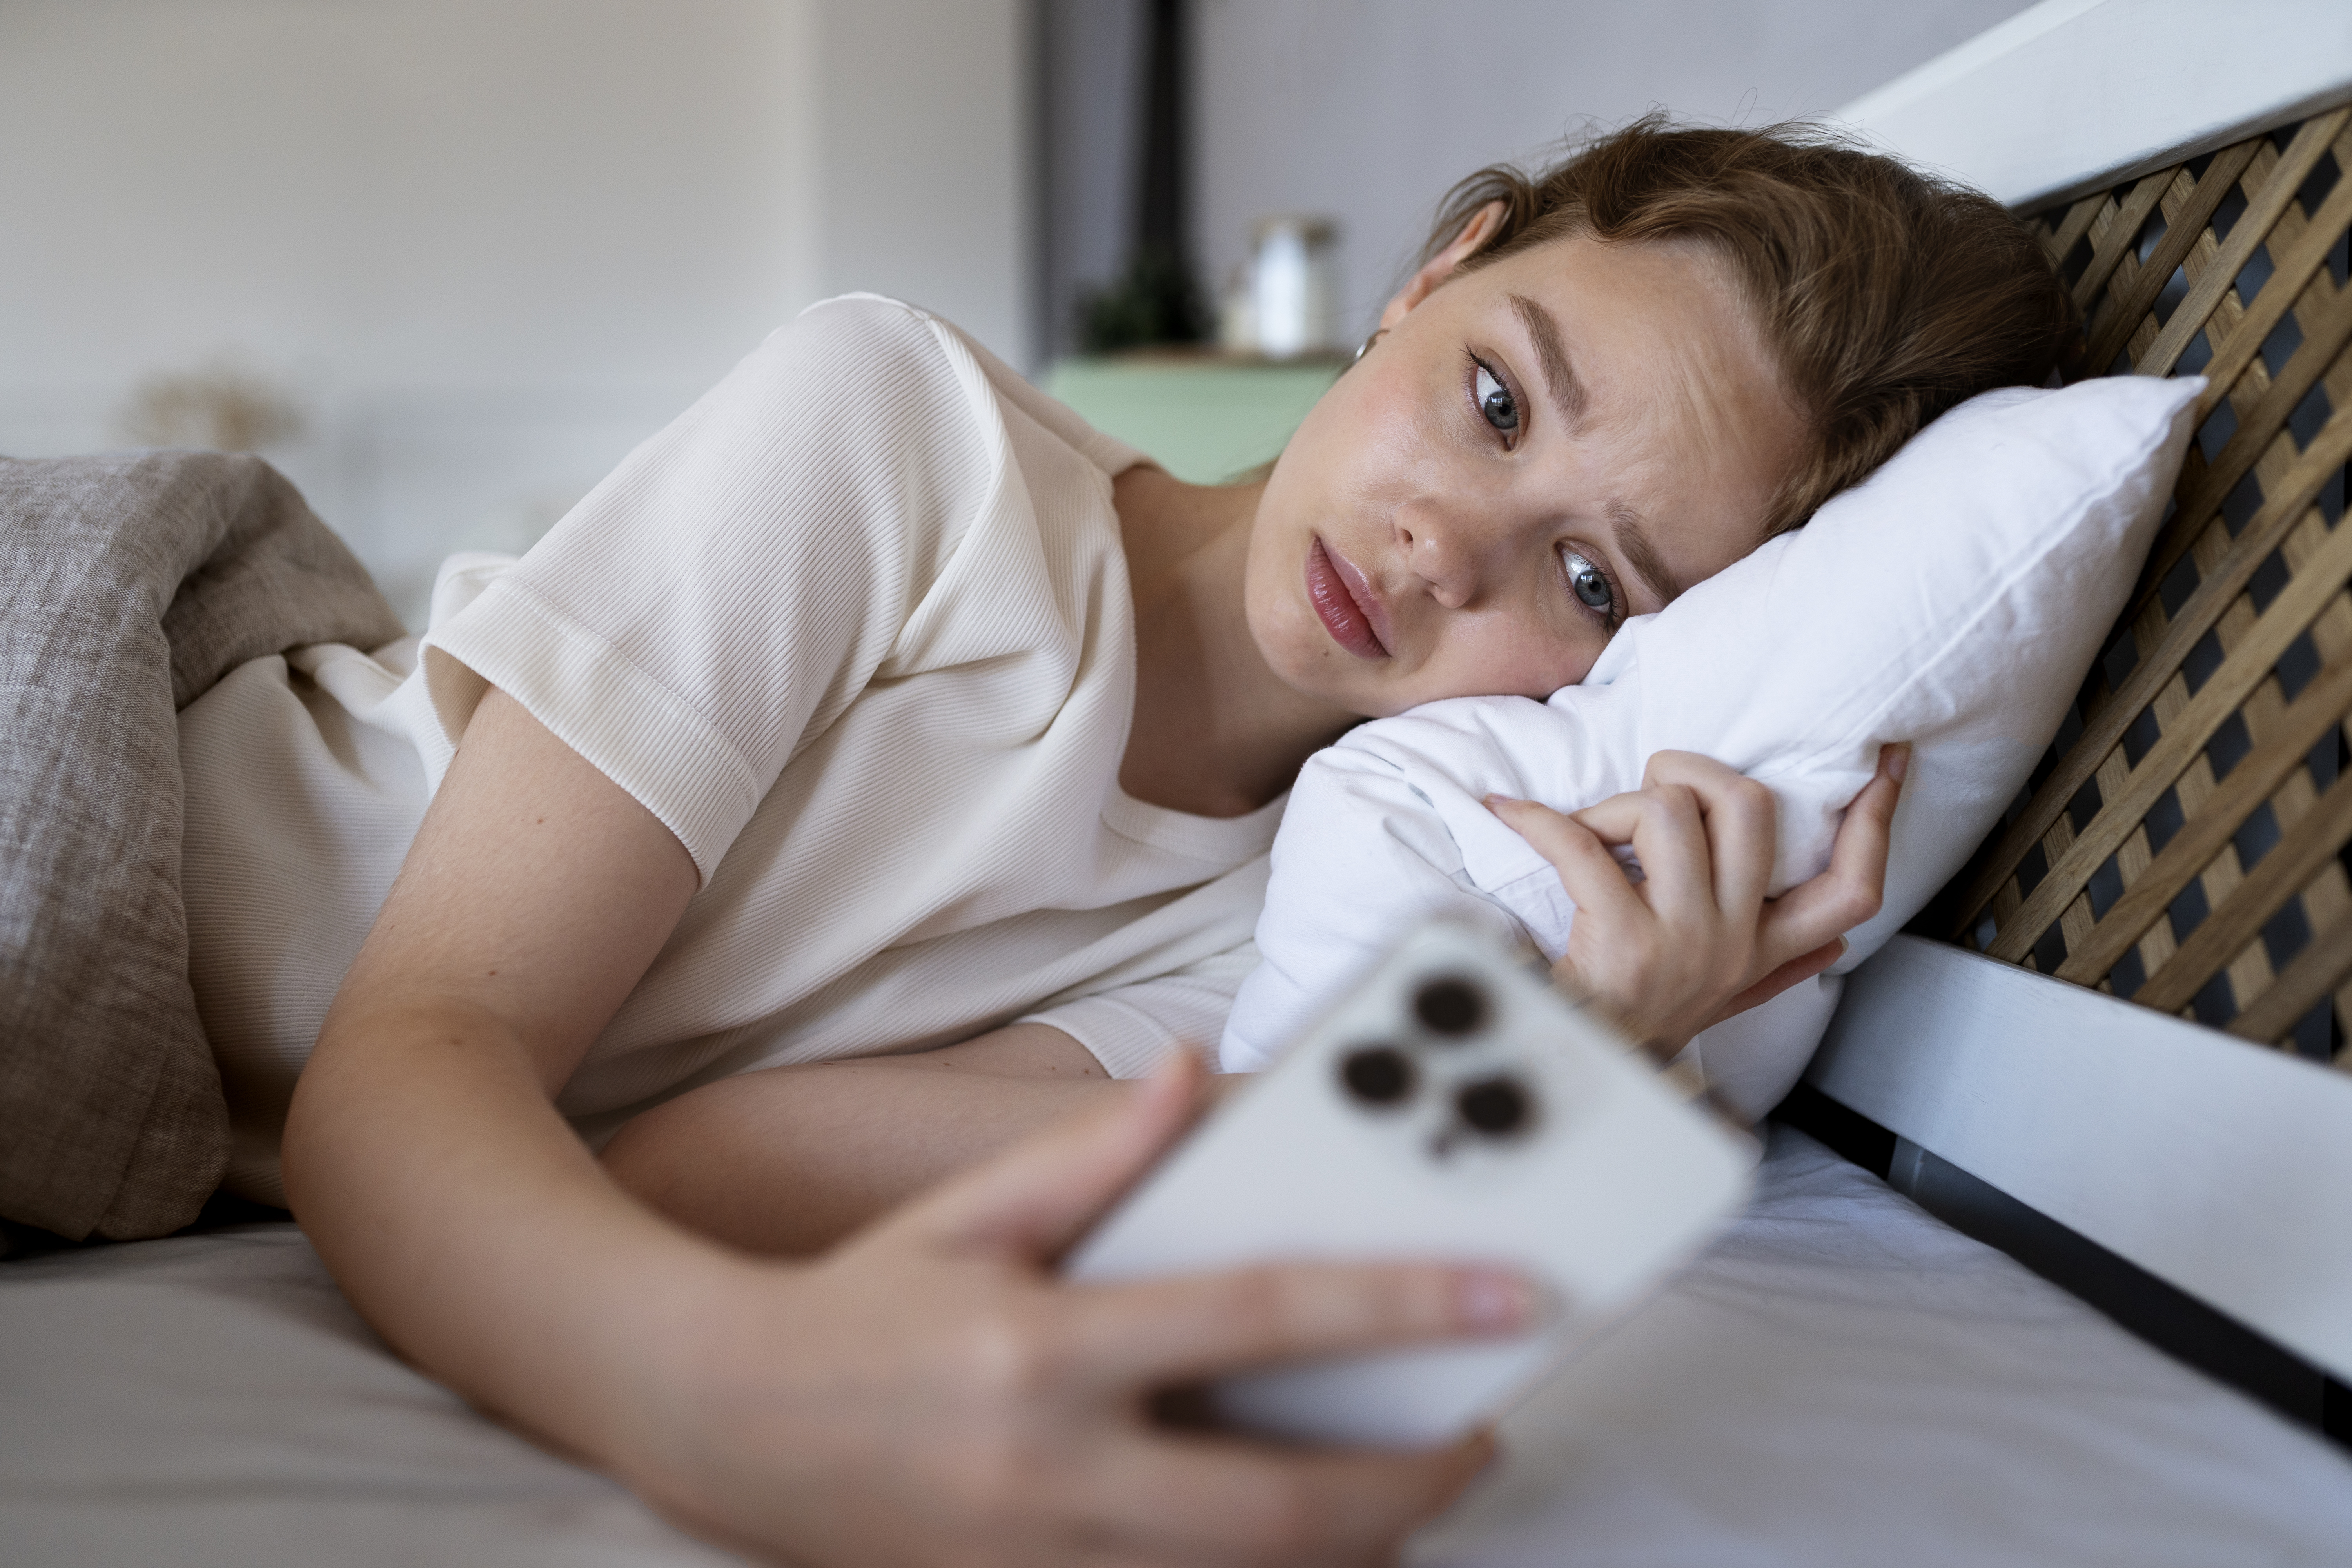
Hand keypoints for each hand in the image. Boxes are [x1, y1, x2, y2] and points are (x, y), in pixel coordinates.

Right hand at [611, 1052, 1531, 1566]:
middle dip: (1413, 1485)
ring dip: (1359, 1540)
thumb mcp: (964, 1212)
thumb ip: (1091, 1151)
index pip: (1256, 1321)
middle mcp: (1055, 1473)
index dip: (1395, 1307)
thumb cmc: (856, 1303)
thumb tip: (1192, 1075)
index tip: (1504, 1296)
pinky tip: (1312, 1524)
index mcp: (1045, 1351)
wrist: (720, 1422)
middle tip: (1483, 1431)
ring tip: (1419, 1478)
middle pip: (1284, 1507)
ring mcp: (1045, 1559)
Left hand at [1484, 745, 1906, 1053]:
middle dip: (1698, 772)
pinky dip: (1538, 819)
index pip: (1855, 886)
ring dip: (1618, 803)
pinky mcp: (1621, 939)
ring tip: (1591, 828)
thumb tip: (1839, 943)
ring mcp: (1681, 940)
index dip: (1878, 820)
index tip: (1885, 764)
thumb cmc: (1650, 1020)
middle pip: (1752, 810)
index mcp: (1765, 949)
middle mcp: (1734, 941)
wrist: (1586, 1070)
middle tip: (1660, 783)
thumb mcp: (1729, 999)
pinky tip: (1510, 812)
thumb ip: (1782, 968)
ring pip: (1669, 813)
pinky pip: (1581, 846)